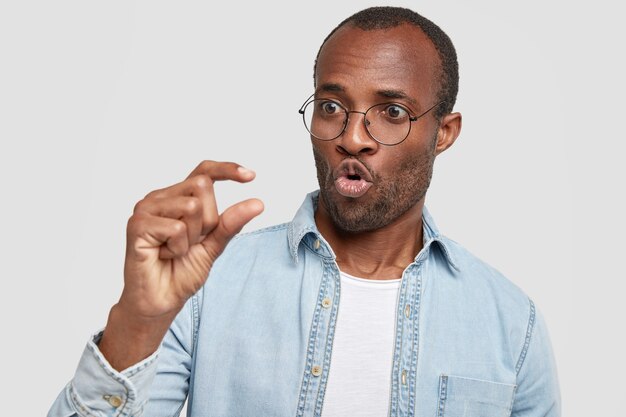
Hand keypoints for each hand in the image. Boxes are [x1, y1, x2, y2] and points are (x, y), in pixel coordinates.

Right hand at [119, 160, 262, 318]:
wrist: (160, 302)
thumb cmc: (181, 272)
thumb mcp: (213, 245)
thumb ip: (231, 223)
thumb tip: (258, 203)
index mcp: (178, 198)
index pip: (204, 172)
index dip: (227, 169)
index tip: (251, 176)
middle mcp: (160, 197)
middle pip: (202, 185)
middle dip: (207, 220)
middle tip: (190, 243)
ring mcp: (146, 208)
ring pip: (191, 206)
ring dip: (191, 237)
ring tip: (174, 251)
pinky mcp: (137, 224)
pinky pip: (176, 227)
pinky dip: (177, 248)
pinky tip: (164, 255)